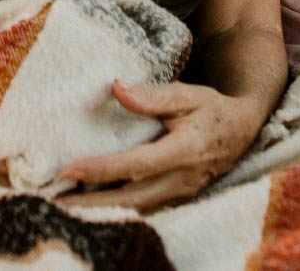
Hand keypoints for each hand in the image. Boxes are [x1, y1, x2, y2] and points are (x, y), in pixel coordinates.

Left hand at [58, 80, 263, 210]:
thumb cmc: (211, 108)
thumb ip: (152, 96)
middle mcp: (182, 179)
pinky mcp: (178, 200)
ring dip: (101, 211)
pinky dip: (117, 212)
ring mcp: (181, 194)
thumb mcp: (187, 94)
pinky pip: (144, 210)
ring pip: (137, 210)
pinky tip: (93, 206)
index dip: (102, 168)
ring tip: (66, 206)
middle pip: (132, 198)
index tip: (70, 169)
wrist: (243, 130)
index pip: (137, 164)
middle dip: (92, 203)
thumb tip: (116, 87)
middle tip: (56, 201)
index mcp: (184, 150)